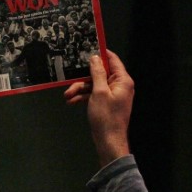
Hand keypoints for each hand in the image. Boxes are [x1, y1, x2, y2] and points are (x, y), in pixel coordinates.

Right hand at [64, 50, 133, 166]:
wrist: (109, 142)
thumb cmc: (106, 117)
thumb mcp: (99, 92)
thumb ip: (97, 73)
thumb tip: (95, 58)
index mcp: (122, 80)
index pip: (113, 60)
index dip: (100, 53)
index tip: (87, 49)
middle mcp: (119, 86)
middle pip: (100, 73)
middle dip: (83, 78)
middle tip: (70, 80)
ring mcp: (112, 95)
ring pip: (94, 85)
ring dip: (80, 89)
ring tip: (68, 95)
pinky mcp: (106, 103)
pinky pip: (93, 95)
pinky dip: (83, 97)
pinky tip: (72, 101)